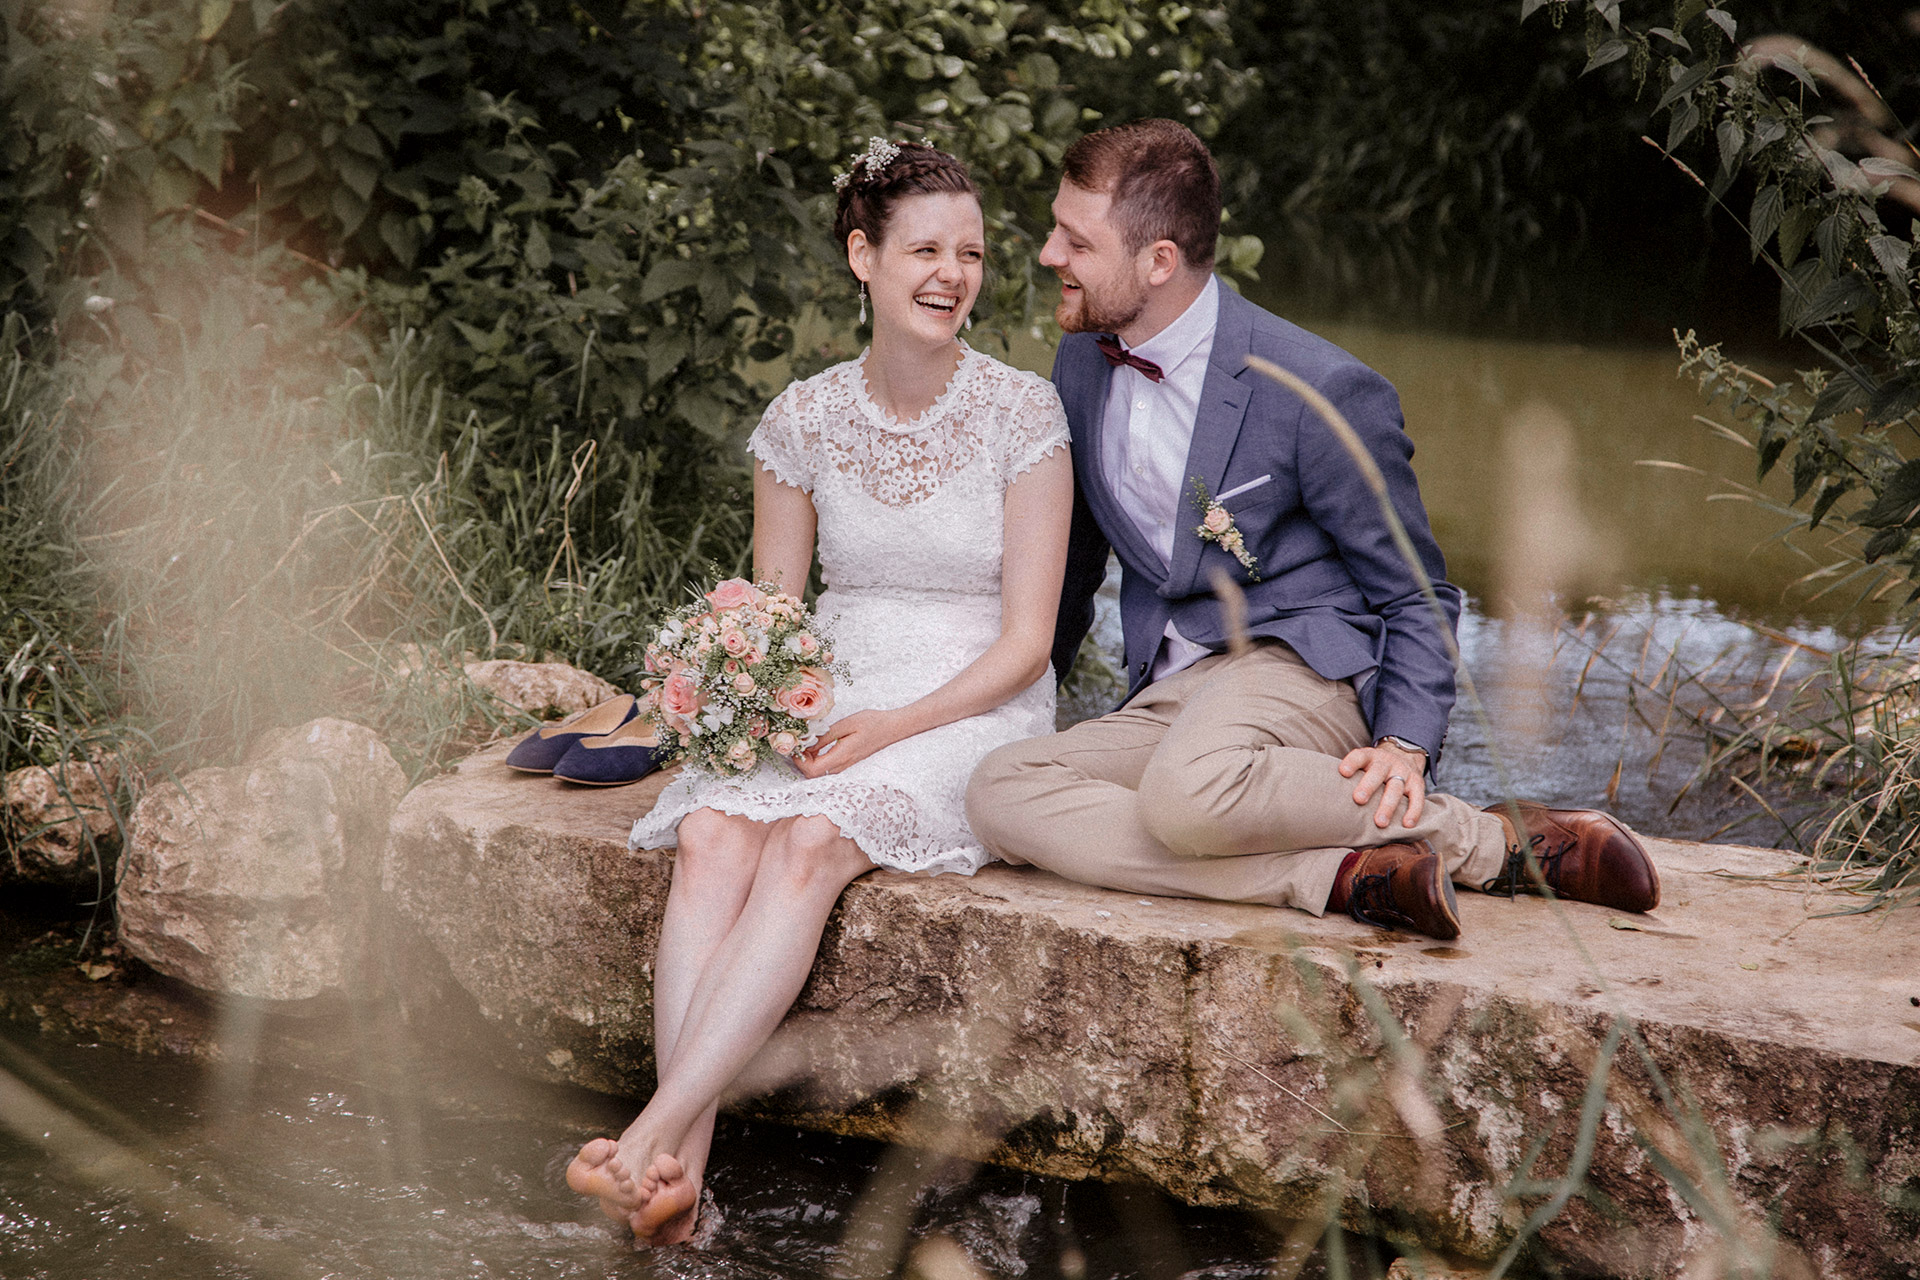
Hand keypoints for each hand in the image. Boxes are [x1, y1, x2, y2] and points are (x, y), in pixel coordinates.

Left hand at [791, 710, 907, 777]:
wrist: (891, 728)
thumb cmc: (872, 722)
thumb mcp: (847, 724)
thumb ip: (826, 736)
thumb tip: (806, 744)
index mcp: (842, 756)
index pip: (812, 770)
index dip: (799, 761)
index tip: (796, 745)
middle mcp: (842, 765)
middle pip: (812, 774)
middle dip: (800, 760)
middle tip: (798, 741)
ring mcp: (844, 766)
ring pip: (817, 772)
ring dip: (807, 759)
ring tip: (805, 740)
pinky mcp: (845, 762)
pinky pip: (824, 766)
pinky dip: (815, 758)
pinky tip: (814, 744)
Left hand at [1338, 741, 1428, 828]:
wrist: (1404, 755)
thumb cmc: (1374, 767)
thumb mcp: (1363, 764)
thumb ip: (1351, 776)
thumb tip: (1327, 799)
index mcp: (1370, 757)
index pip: (1359, 756)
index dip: (1351, 763)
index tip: (1343, 772)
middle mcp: (1387, 762)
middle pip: (1377, 773)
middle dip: (1368, 786)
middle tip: (1358, 800)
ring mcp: (1403, 772)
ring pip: (1396, 788)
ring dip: (1388, 805)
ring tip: (1380, 823)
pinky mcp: (1417, 783)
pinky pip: (1417, 797)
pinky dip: (1413, 811)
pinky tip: (1406, 824)